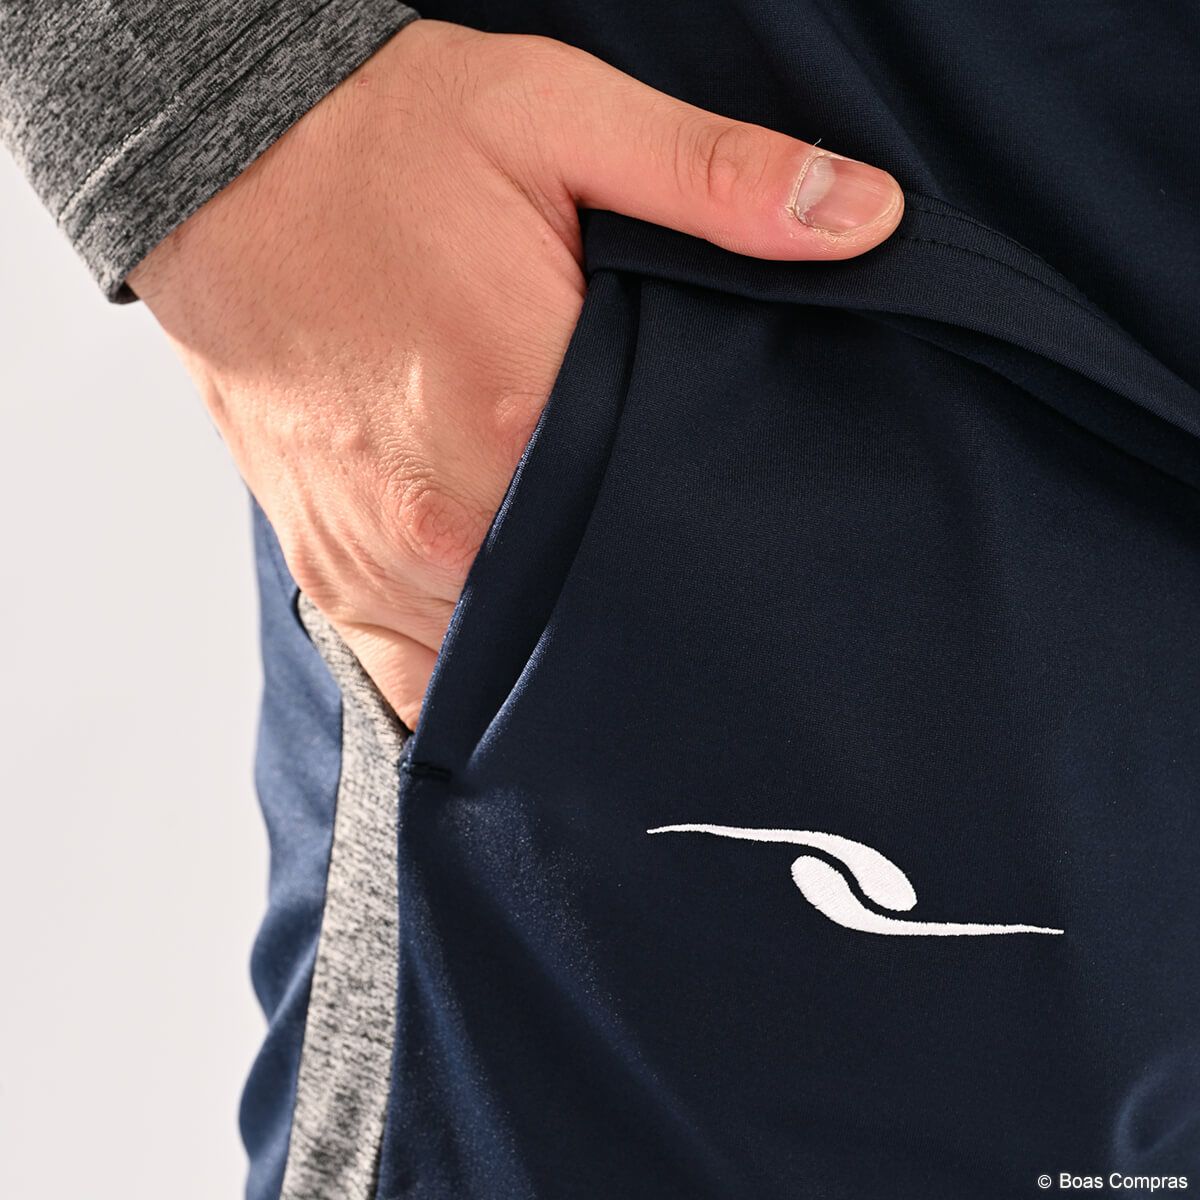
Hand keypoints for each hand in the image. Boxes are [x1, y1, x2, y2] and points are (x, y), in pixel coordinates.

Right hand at [129, 18, 902, 729]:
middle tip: (707, 591)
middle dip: (653, 609)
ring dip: (569, 650)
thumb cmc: (384, 144)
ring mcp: (377, 560)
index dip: (726, 544)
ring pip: (507, 667)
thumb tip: (862, 217)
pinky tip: (525, 662)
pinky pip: (419, 680)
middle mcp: (442, 514)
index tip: (763, 546)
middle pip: (591, 616)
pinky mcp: (332, 576)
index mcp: (516, 409)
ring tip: (625, 619)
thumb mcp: (559, 114)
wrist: (222, 170)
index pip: (663, 532)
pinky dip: (479, 682)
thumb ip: (715, 177)